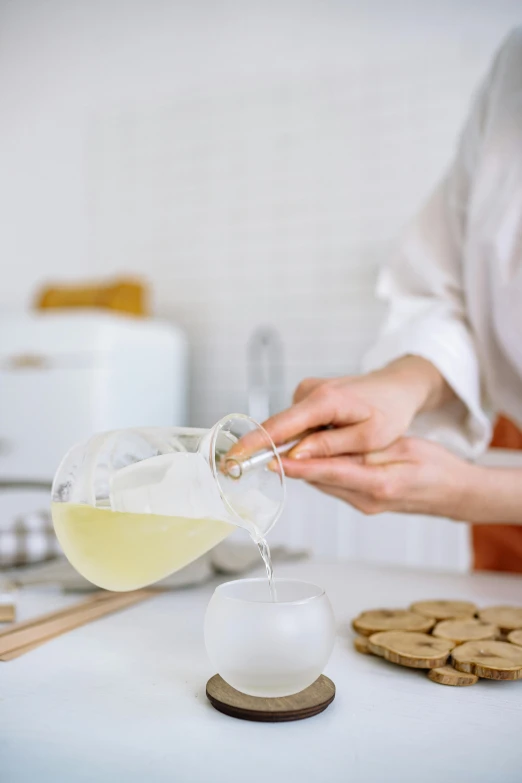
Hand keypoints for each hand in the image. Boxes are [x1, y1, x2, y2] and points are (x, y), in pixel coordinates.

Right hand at [258, 356, 452, 458]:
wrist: (397, 386)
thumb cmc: (390, 412)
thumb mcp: (368, 438)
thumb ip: (329, 447)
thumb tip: (293, 456)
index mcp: (325, 401)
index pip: (280, 426)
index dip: (254, 445)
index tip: (232, 459)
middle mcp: (310, 391)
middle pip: (280, 429)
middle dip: (278, 452)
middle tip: (287, 470)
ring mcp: (307, 390)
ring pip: (291, 429)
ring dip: (303, 446)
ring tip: (341, 446)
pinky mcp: (308, 395)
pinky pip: (299, 424)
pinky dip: (308, 437)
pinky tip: (335, 437)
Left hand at [280, 437, 475, 518]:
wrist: (455, 493)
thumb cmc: (436, 467)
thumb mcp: (405, 449)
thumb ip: (368, 452)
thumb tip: (331, 450)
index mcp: (379, 485)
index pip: (330, 474)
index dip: (299, 467)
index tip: (274, 460)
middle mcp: (367, 500)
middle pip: (321, 481)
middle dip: (294, 465)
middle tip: (267, 447)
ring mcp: (364, 505)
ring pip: (325, 484)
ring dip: (304, 468)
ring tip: (281, 447)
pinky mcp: (363, 503)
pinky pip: (335, 486)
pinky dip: (320, 471)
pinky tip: (311, 456)